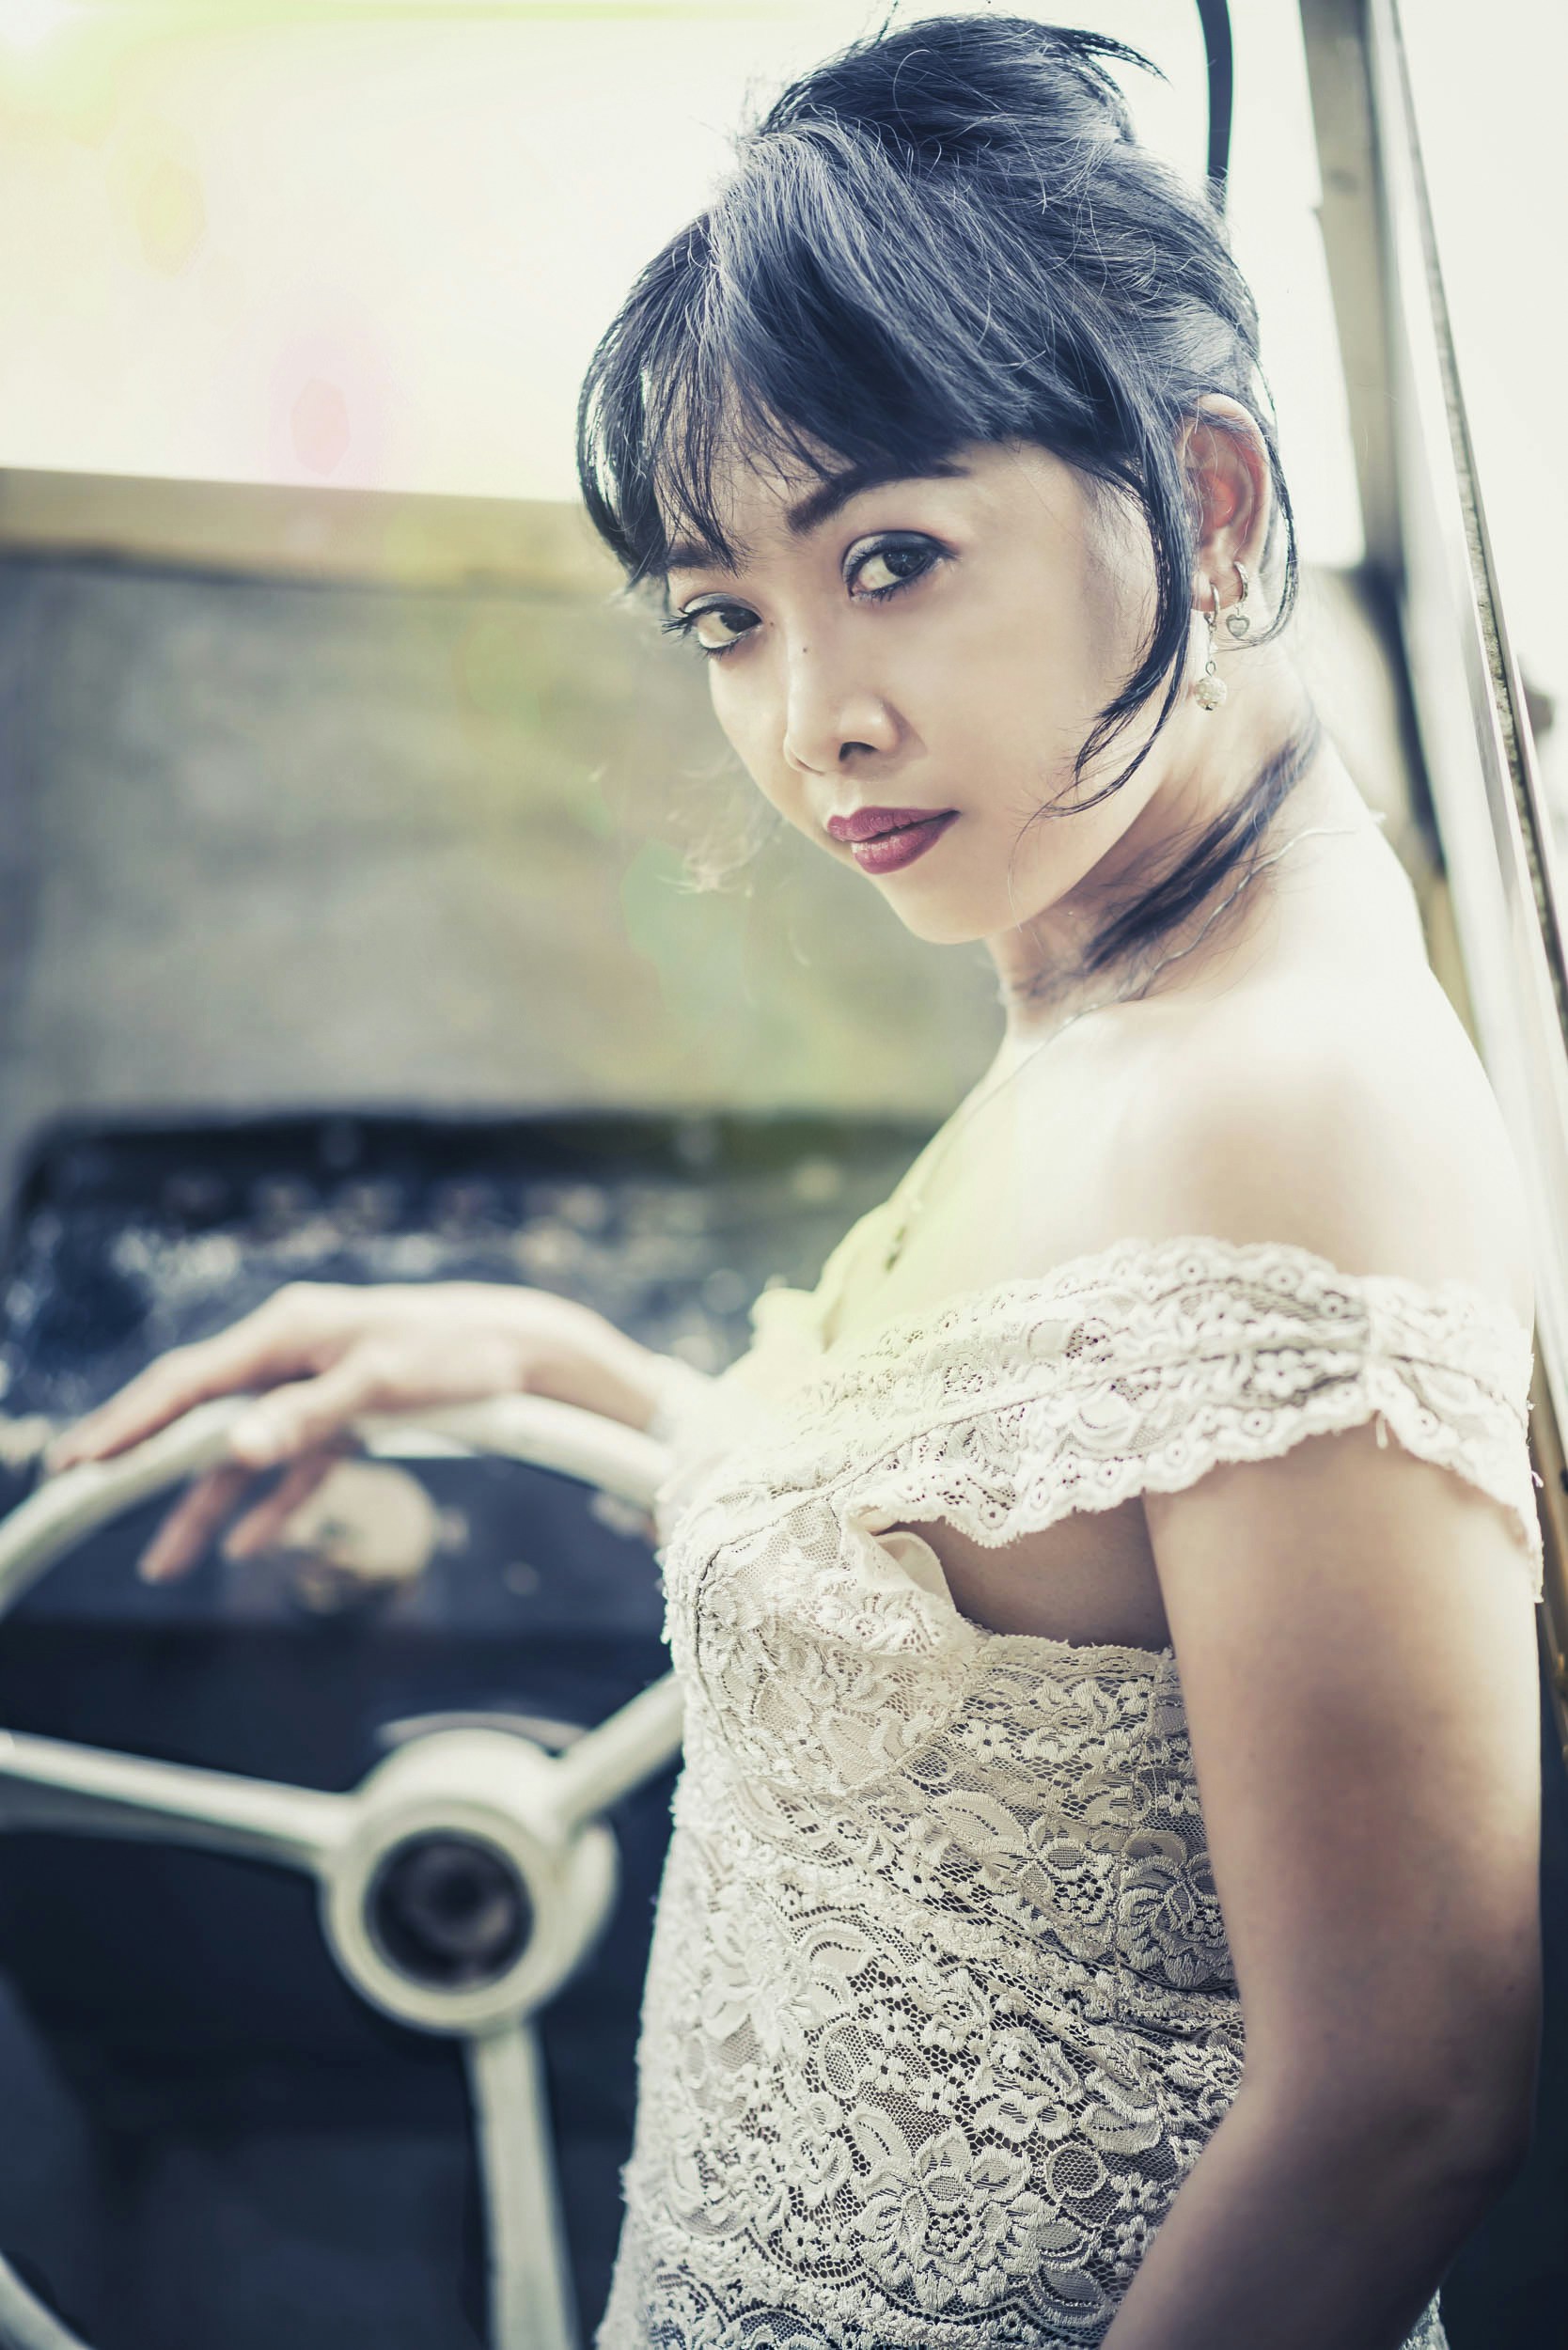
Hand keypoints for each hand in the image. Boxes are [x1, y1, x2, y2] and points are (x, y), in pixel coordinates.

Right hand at [43, 1280, 660, 1582]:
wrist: (524, 1348)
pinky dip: (273, 1506)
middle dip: (144, 1462)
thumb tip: (238, 1447)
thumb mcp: (381, 1382)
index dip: (128, 1422)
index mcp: (286, 1333)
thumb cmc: (456, 1352)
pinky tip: (247, 1549)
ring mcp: (319, 1388)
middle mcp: (292, 1356)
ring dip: (206, 1509)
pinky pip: (299, 1467)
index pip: (188, 1383)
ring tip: (163, 1565)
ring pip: (247, 1454)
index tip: (77, 1460)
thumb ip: (308, 1416)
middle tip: (80, 1494)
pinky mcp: (351, 1415)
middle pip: (202, 1416)